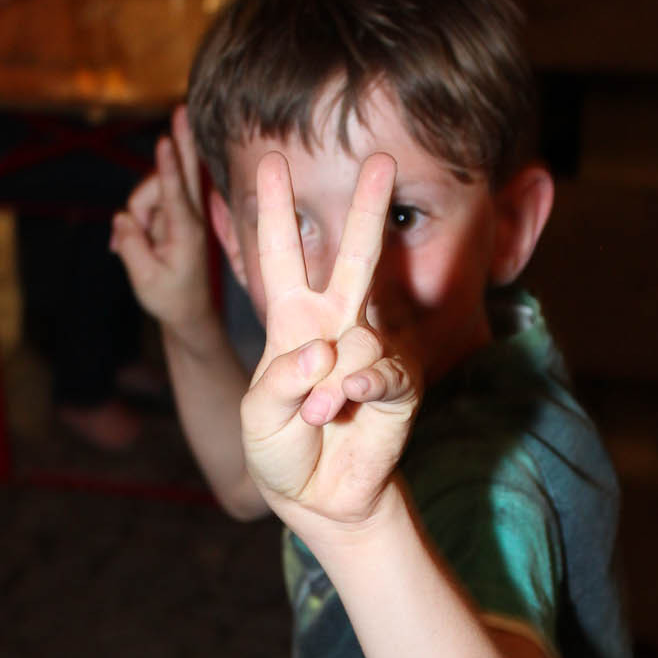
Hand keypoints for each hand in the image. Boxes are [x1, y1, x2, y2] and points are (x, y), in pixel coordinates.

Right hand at [111, 105, 213, 338]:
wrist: (189, 312)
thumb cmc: (170, 298)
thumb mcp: (145, 279)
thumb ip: (131, 246)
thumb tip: (122, 217)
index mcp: (187, 233)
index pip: (174, 194)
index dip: (166, 168)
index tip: (166, 143)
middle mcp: (189, 217)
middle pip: (179, 172)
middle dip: (179, 141)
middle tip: (182, 108)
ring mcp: (182, 212)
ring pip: (147, 192)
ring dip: (136, 213)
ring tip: (143, 248)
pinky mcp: (174, 212)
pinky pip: (146, 201)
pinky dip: (137, 216)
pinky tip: (139, 240)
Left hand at [241, 151, 420, 530]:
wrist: (318, 497)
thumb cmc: (280, 449)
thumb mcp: (258, 415)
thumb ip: (281, 381)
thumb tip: (324, 352)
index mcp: (291, 323)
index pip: (281, 258)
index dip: (274, 212)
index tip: (272, 161)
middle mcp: (334, 328)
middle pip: (353, 258)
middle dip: (366, 210)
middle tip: (382, 159)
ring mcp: (369, 354)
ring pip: (360, 333)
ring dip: (331, 380)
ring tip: (320, 414)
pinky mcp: (399, 385)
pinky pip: (385, 368)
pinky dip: (363, 384)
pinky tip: (351, 399)